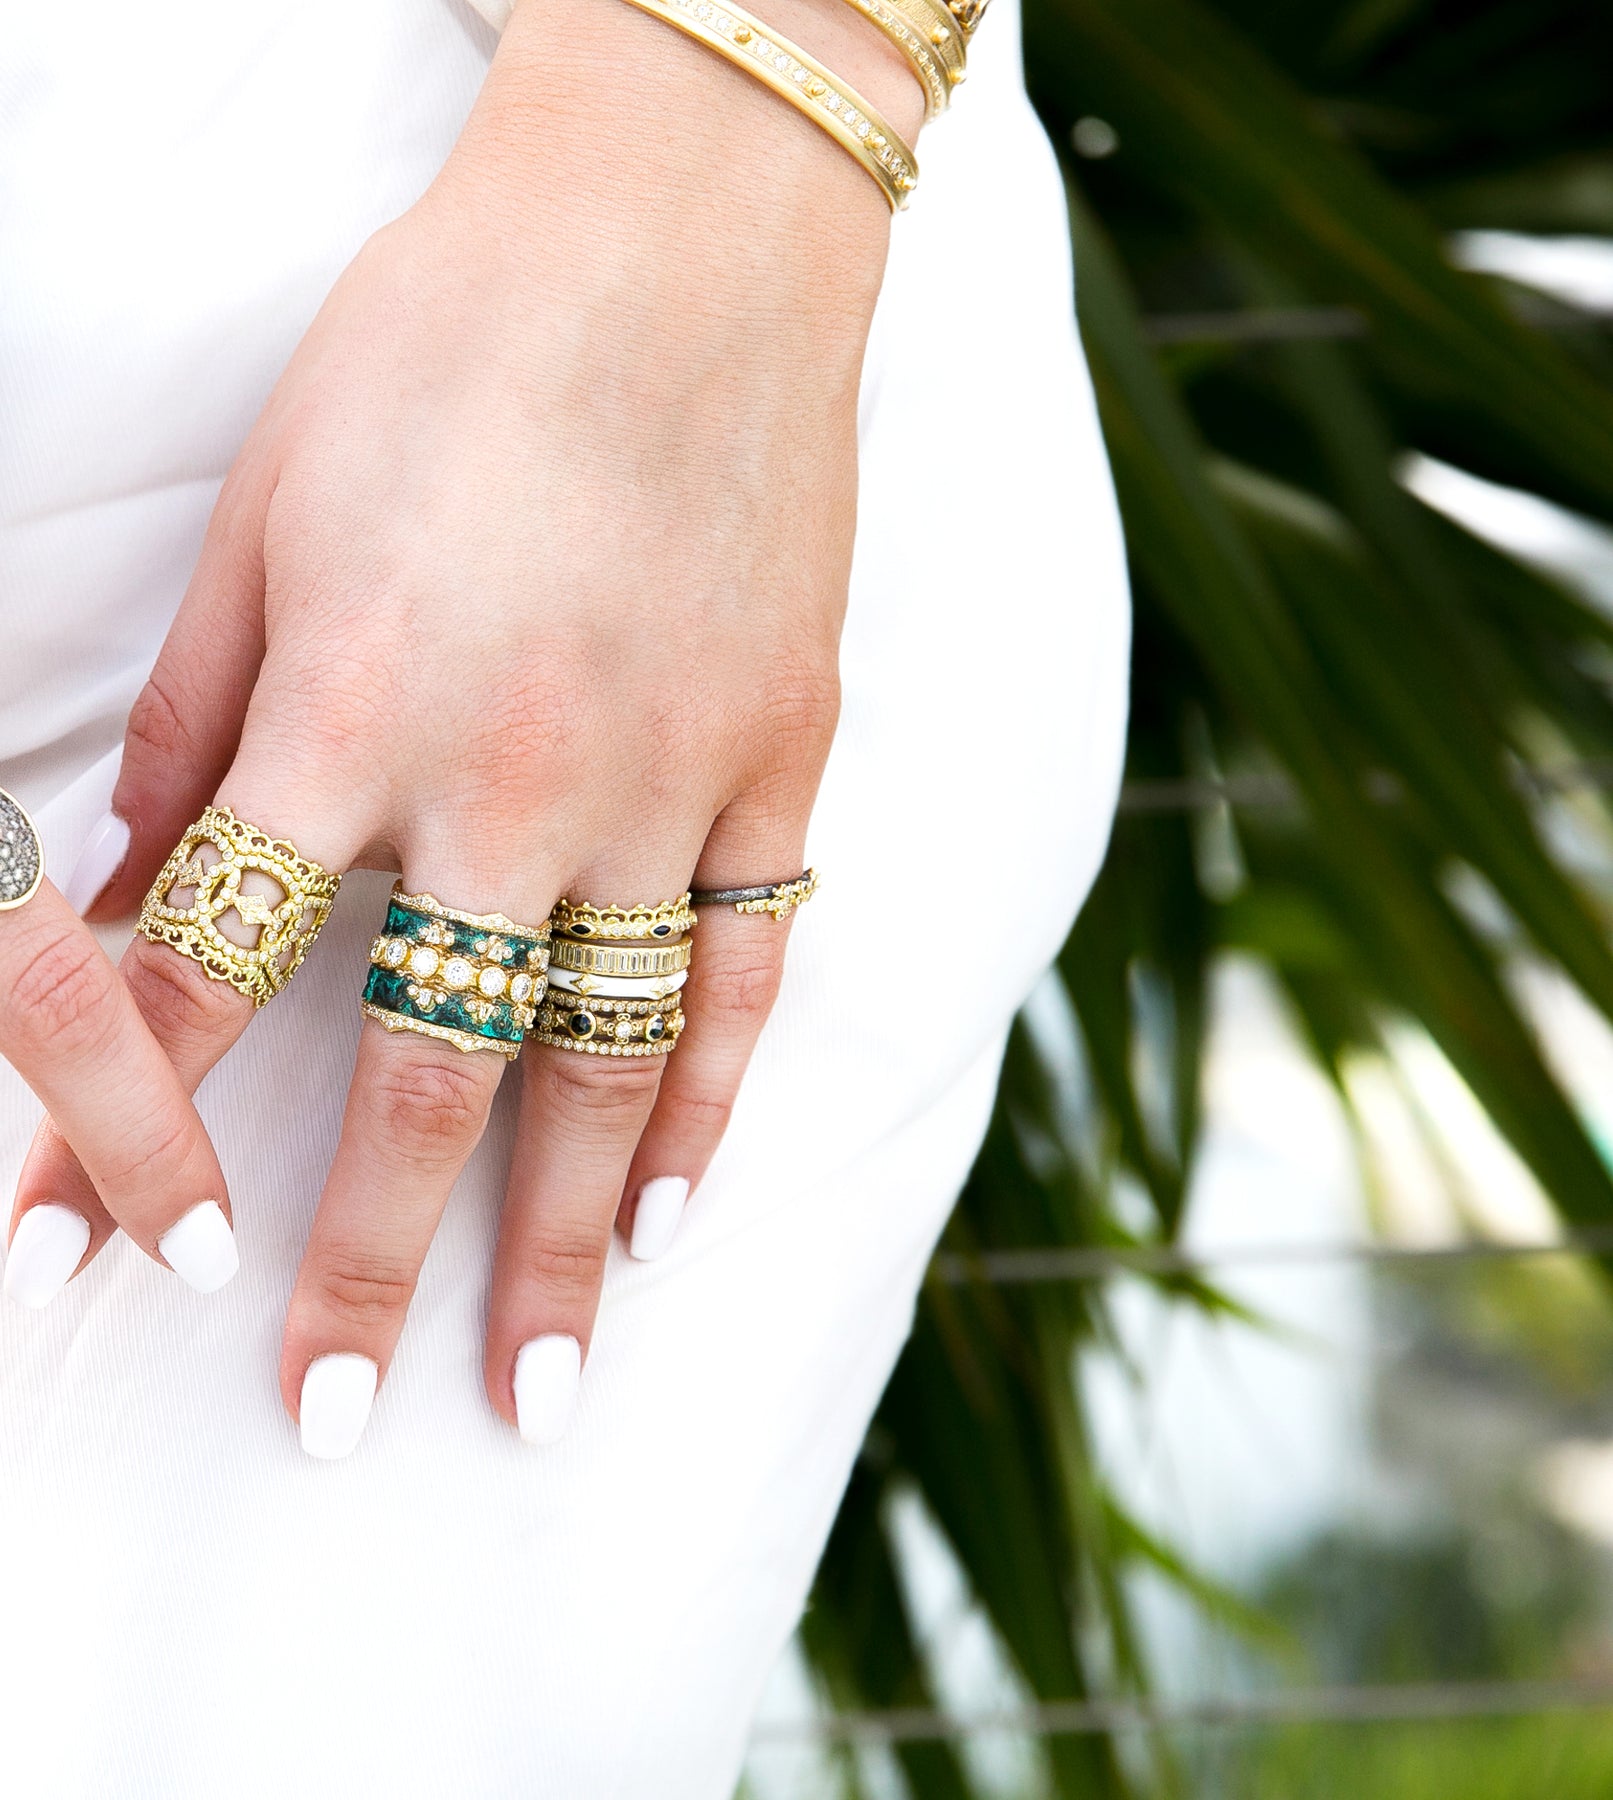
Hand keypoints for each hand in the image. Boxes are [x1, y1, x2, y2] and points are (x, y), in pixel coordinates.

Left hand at [9, 0, 920, 1449]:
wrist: (684, 237)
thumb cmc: (450, 346)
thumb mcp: (271, 508)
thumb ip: (202, 716)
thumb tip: (130, 880)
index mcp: (351, 707)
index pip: (214, 975)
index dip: (126, 1128)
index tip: (88, 1270)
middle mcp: (509, 776)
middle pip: (422, 1073)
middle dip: (365, 1262)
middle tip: (339, 1416)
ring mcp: (665, 779)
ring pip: (604, 1060)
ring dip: (563, 1239)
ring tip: (540, 1384)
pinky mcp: (781, 759)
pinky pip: (747, 965)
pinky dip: (716, 1099)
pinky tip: (685, 1209)